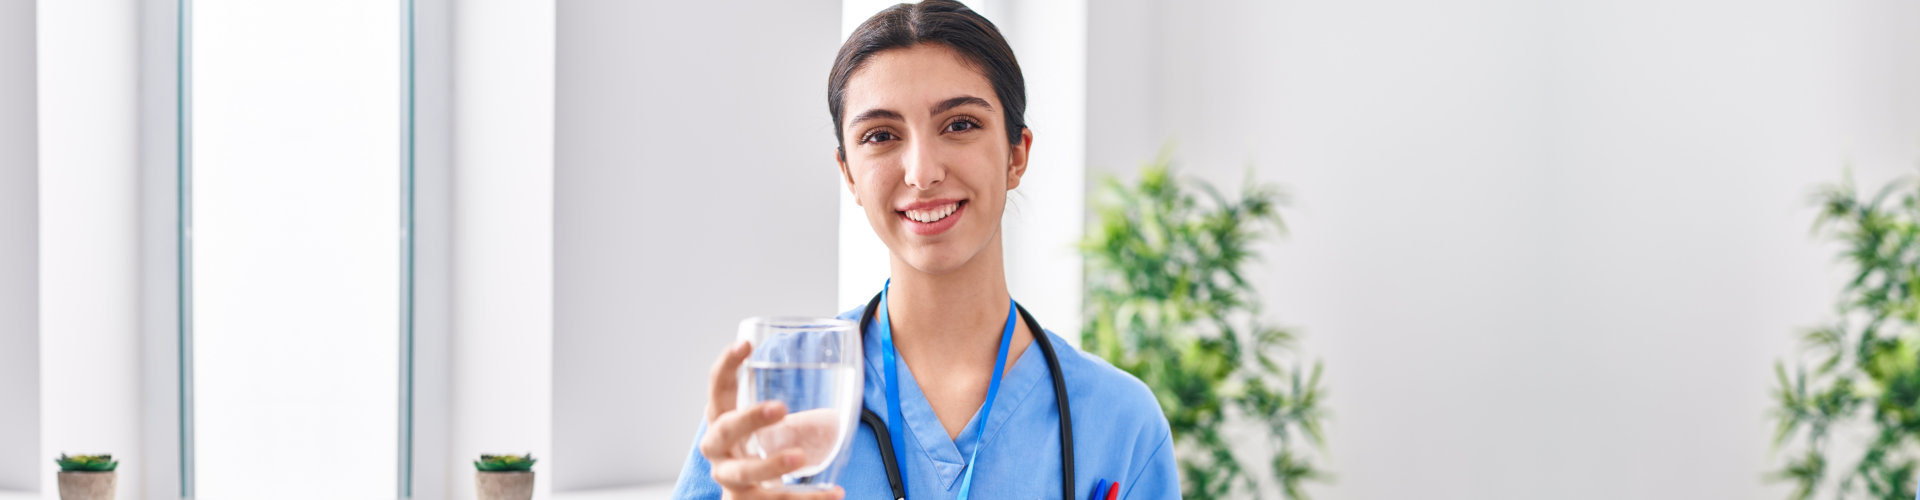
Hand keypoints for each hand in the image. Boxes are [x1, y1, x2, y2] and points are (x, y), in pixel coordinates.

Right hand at [701, 340, 845, 499]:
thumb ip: (791, 403)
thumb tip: (847, 370)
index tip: (745, 345)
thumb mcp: (770, 424)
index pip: (718, 387)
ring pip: (743, 472)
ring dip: (771, 464)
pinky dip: (807, 498)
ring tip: (801, 458)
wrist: (747, 495)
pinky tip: (834, 492)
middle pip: (723, 430)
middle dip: (749, 418)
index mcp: (722, 419)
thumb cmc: (761, 449)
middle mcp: (718, 448)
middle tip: (779, 408)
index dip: (727, 365)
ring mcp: (729, 478)